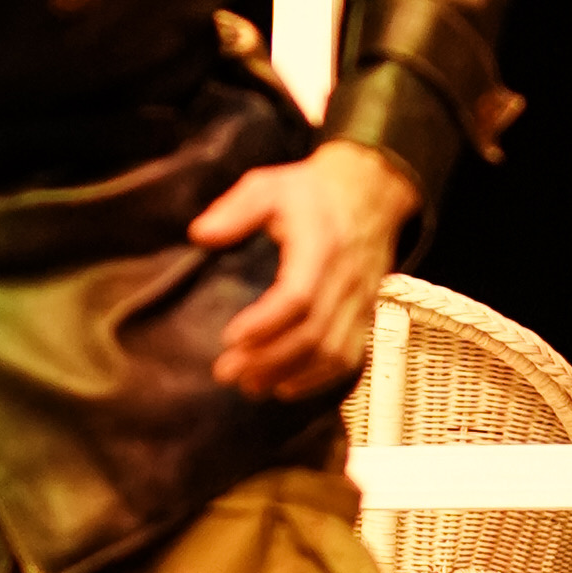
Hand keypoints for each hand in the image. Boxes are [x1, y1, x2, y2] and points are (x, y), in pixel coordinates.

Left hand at [192, 139, 418, 398]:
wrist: (370, 192)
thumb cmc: (311, 192)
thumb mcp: (269, 185)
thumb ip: (236, 209)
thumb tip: (201, 234)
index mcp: (322, 246)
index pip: (299, 296)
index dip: (265, 323)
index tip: (229, 338)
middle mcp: (347, 278)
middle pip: (313, 333)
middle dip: (268, 359)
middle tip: (226, 372)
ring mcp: (361, 300)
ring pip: (333, 352)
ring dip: (290, 374)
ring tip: (249, 385)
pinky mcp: (366, 313)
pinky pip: (350, 357)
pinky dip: (319, 379)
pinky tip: (286, 387)